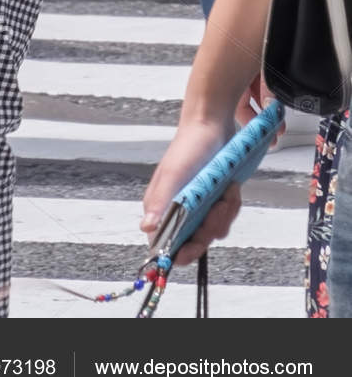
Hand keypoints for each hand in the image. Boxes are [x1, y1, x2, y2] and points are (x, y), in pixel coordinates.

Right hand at [141, 117, 242, 266]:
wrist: (213, 125)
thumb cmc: (188, 147)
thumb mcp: (173, 174)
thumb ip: (160, 202)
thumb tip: (146, 228)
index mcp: (160, 207)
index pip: (165, 244)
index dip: (180, 251)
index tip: (194, 248)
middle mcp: (176, 210)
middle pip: (194, 241)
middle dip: (210, 228)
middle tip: (218, 207)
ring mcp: (196, 206)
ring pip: (213, 230)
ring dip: (224, 214)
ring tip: (226, 192)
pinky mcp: (213, 200)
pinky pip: (225, 217)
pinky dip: (231, 205)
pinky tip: (230, 189)